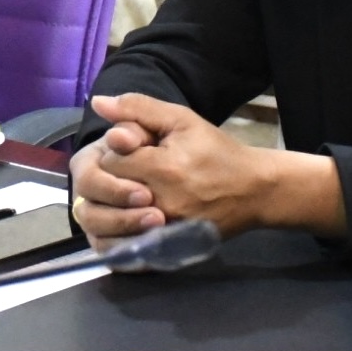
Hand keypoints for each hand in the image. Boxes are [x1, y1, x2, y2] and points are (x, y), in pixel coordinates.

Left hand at [71, 94, 346, 247]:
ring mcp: (166, 230)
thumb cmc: (217, 151)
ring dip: (116, 205)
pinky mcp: (169, 247)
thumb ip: (137, 108)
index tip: (132, 149)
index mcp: (164, 169)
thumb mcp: (182, 119)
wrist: (254, 190)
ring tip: (133, 190)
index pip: (111, 162)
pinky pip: (129, 244)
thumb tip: (97, 102)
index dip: (115, 153)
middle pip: (109, 192)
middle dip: (114, 178)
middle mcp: (162, 203)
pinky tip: (132, 216)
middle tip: (132, 171)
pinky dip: (124, 230)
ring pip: (115, 220)